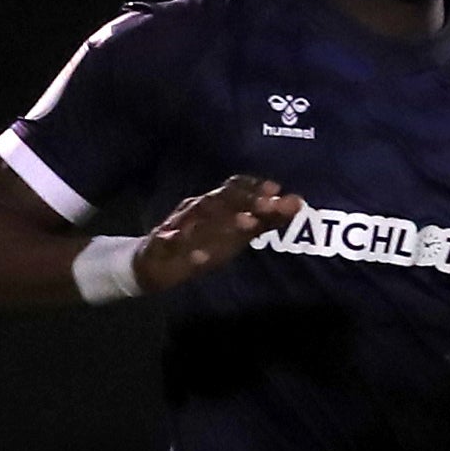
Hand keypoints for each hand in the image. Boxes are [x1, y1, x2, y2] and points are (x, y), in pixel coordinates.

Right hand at [135, 174, 302, 292]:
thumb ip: (265, 218)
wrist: (152, 263)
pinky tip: (202, 257)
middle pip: (220, 201)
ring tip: (247, 223)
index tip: (277, 188)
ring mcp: (176, 228)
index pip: (233, 188)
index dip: (253, 187)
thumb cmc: (199, 242)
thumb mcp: (234, 232)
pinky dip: (186, 251)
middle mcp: (195, 211)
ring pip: (197, 221)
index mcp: (213, 205)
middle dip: (245, 201)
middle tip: (269, 204)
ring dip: (221, 221)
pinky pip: (171, 249)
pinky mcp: (159, 250)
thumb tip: (298, 201)